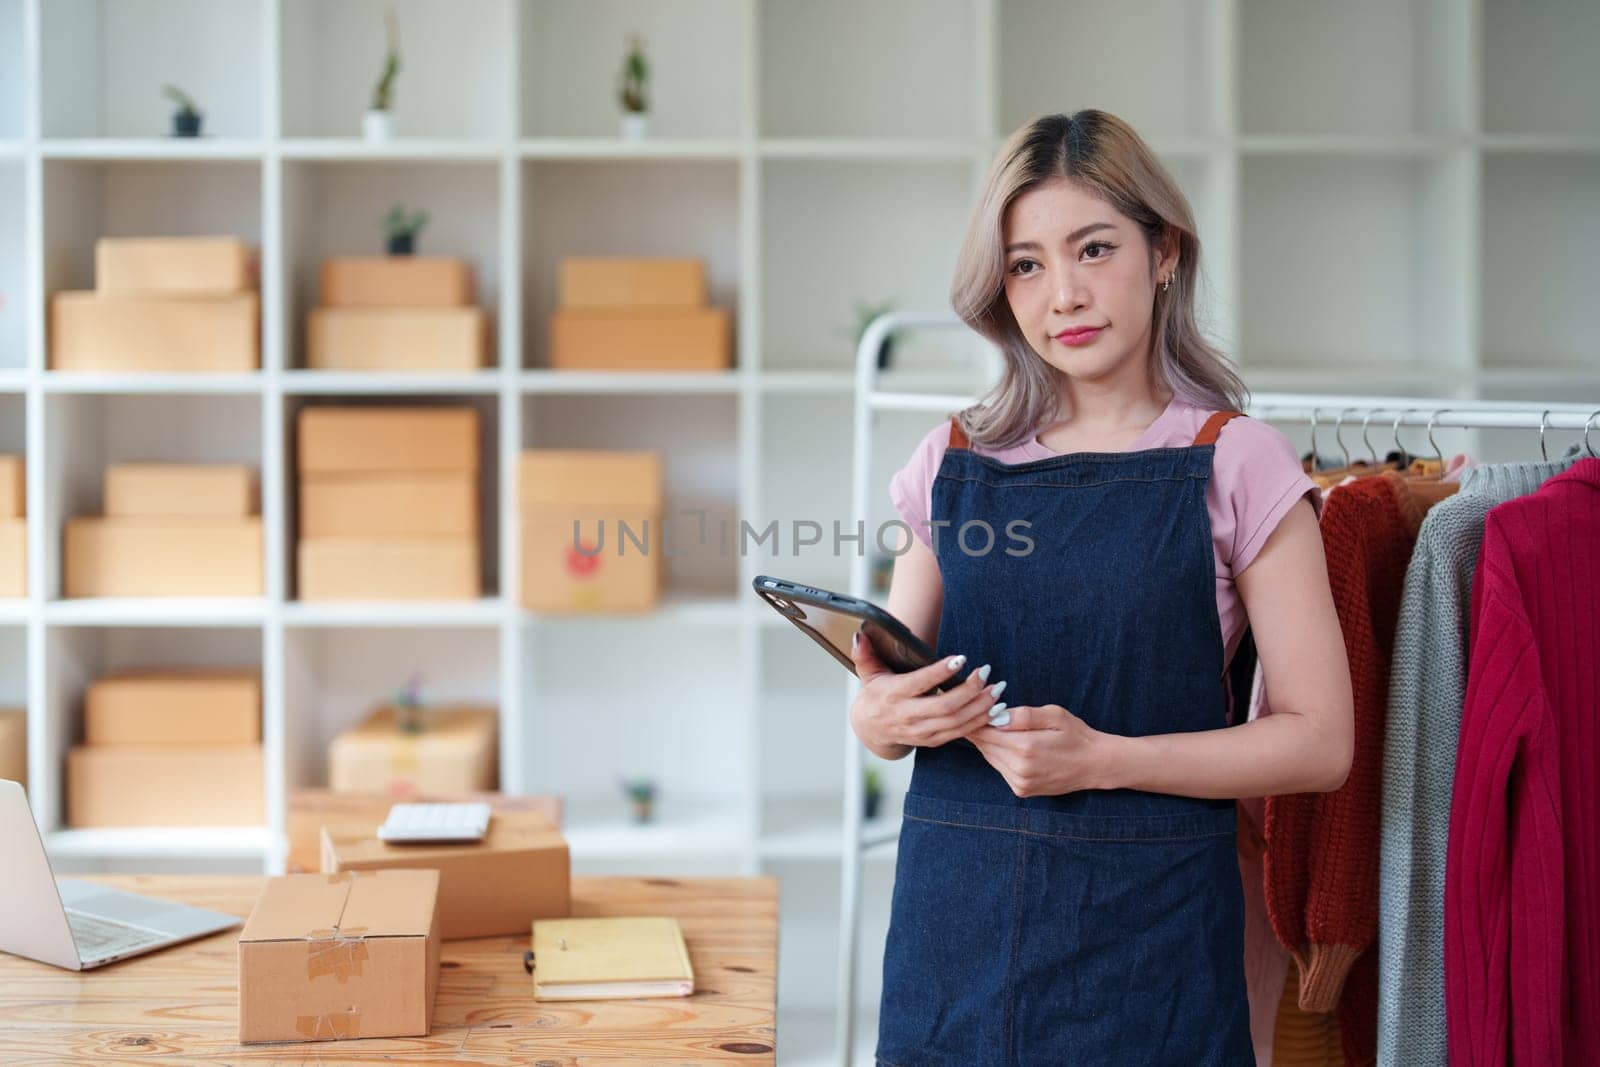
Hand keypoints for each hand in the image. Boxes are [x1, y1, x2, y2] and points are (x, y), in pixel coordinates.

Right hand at [847, 630, 1007, 759]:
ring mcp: (922, 731)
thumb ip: (864, 654)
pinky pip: (961, 733)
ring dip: (981, 705)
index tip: (961, 659)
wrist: (872, 729)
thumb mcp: (867, 673)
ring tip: (997, 688)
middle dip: (970, 690)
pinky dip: (980, 720)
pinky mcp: (933, 740)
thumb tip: (860, 635)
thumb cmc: (875, 693)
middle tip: (986, 672)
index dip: (941, 672)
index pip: (920, 684)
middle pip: (945, 706)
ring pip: (957, 721)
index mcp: (894, 695)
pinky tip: (994, 707)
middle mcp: (908, 715)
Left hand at [969, 703, 1109, 796]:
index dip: (977, 718)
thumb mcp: (1054, 715)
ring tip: (995, 725)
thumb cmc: (1077, 735)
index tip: (975, 706)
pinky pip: (1000, 768)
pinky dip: (1000, 755)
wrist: (1096, 765)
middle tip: (980, 712)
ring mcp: (1020, 783)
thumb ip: (1024, 715)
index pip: (984, 732)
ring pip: (990, 757)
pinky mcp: (1021, 790)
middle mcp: (1019, 769)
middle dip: (980, 728)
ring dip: (989, 742)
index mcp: (1026, 747)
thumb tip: (996, 715)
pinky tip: (1010, 744)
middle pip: (984, 745)